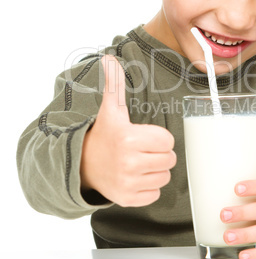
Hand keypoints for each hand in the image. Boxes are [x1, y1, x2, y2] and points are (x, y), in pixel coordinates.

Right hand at [80, 55, 176, 206]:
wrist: (83, 165)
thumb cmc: (104, 134)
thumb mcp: (111, 109)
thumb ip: (114, 84)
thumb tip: (109, 59)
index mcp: (129, 138)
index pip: (168, 140)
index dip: (159, 138)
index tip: (144, 136)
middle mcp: (128, 162)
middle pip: (169, 159)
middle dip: (159, 153)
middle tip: (142, 150)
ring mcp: (128, 183)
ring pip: (164, 177)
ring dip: (155, 170)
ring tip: (138, 163)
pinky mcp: (127, 199)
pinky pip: (155, 194)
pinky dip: (148, 187)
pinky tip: (135, 177)